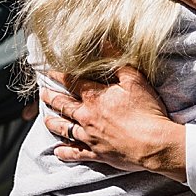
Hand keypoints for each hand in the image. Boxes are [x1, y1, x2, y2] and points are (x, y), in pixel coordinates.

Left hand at [42, 65, 185, 182]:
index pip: (72, 83)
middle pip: (64, 106)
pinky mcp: (96, 154)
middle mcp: (87, 117)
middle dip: (52, 98)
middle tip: (42, 94)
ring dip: (54, 124)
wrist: (153, 144)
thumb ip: (117, 61)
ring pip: (65, 129)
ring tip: (46, 120)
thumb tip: (105, 41)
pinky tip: (58, 151)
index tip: (49, 72)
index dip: (60, 76)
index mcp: (95, 97)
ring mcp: (90, 137)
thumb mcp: (134, 79)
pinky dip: (65, 152)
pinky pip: (75, 153)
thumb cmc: (147, 111)